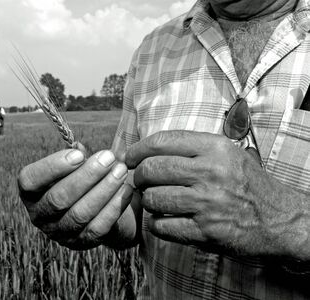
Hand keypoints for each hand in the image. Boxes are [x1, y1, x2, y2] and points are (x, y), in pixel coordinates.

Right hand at [18, 144, 133, 249]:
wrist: (102, 207)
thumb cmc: (83, 178)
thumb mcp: (75, 165)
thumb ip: (75, 156)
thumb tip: (77, 147)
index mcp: (31, 192)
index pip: (30, 180)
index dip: (52, 166)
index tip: (79, 154)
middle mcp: (39, 215)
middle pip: (58, 198)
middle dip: (86, 176)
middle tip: (108, 157)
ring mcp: (59, 233)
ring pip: (79, 214)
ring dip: (103, 189)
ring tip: (121, 170)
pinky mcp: (81, 243)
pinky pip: (97, 228)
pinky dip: (114, 207)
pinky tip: (127, 189)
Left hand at [125, 130, 304, 257]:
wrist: (280, 220)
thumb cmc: (248, 184)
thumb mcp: (230, 154)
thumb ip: (195, 147)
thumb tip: (151, 147)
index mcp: (215, 149)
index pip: (163, 141)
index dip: (139, 149)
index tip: (129, 157)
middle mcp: (211, 173)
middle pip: (152, 169)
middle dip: (138, 175)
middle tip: (139, 180)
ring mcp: (207, 204)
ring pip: (153, 198)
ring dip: (148, 201)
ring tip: (155, 200)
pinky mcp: (205, 231)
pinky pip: (162, 226)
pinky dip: (156, 224)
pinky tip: (164, 220)